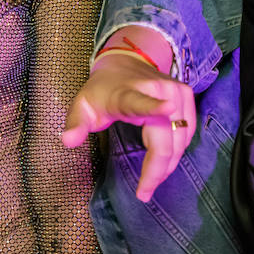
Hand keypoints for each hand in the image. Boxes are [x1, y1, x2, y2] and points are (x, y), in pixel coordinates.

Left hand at [61, 52, 196, 201]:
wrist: (124, 61)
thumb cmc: (102, 90)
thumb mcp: (82, 106)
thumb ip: (75, 124)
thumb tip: (67, 141)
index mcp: (127, 94)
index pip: (141, 102)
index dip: (155, 107)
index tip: (168, 108)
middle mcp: (156, 89)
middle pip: (164, 138)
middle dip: (156, 170)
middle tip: (144, 193)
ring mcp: (175, 91)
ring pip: (179, 139)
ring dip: (167, 164)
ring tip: (151, 180)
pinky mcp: (186, 95)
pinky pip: (187, 132)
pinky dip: (177, 150)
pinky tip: (164, 160)